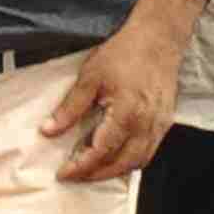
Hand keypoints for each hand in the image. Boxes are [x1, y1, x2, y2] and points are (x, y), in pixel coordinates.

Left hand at [42, 5, 187, 183]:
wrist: (158, 38)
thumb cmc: (125, 53)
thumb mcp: (90, 77)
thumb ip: (70, 108)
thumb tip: (48, 131)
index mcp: (126, 114)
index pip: (100, 152)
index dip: (80, 167)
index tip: (63, 173)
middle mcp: (145, 125)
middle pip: (120, 164)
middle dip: (95, 175)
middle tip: (75, 175)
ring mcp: (158, 126)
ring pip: (137, 162)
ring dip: (114, 171)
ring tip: (93, 170)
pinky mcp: (165, 122)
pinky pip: (148, 152)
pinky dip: (131, 161)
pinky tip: (116, 156)